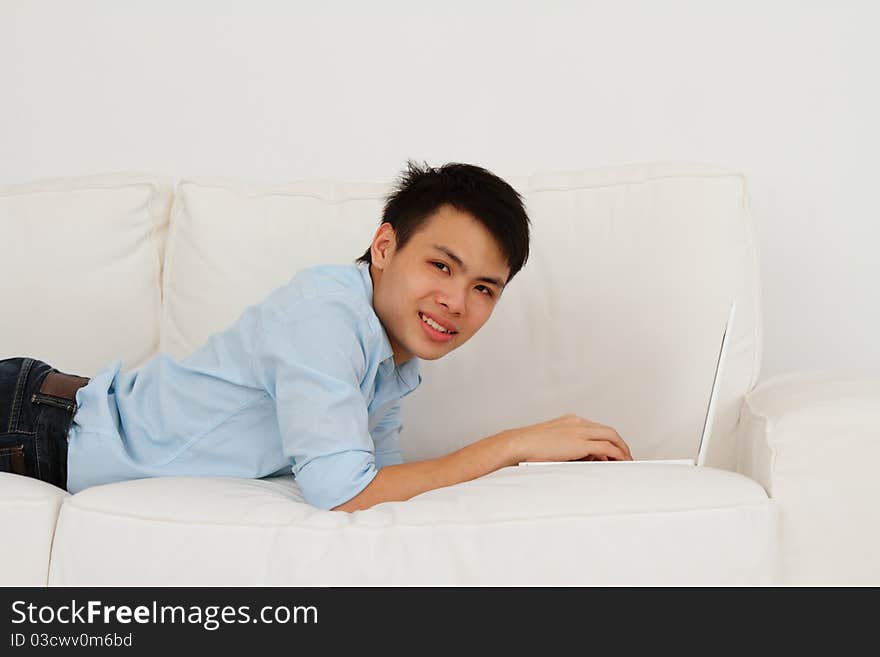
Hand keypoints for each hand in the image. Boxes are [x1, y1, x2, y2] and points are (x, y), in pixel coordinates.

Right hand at [506, 413, 632, 462]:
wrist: (518, 444)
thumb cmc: (528, 448)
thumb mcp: (551, 444)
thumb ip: (568, 448)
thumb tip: (581, 459)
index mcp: (570, 421)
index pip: (596, 429)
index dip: (608, 440)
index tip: (612, 451)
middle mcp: (577, 422)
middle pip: (608, 430)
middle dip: (620, 444)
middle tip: (625, 456)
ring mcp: (579, 431)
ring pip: (610, 436)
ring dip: (621, 449)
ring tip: (626, 461)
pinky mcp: (579, 443)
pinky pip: (606, 447)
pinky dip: (616, 454)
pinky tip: (620, 462)